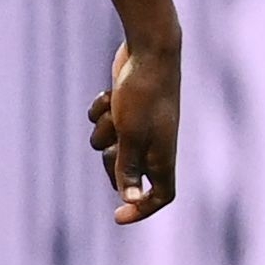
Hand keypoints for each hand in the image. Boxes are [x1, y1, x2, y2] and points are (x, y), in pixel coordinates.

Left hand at [86, 41, 178, 223]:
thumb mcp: (130, 136)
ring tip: (114, 111)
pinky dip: (101, 111)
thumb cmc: (143, 96)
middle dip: (112, 163)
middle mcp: (154, 143)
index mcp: (162, 156)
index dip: (142, 209)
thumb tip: (131, 199)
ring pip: (110, 144)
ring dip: (104, 130)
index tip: (118, 216)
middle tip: (111, 147)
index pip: (160, 195)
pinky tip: (108, 94)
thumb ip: (128, 169)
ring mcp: (141, 124)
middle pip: (127, 172)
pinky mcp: (127, 106)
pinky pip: (105, 121)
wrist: (149, 49)